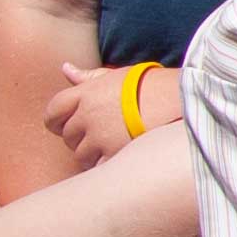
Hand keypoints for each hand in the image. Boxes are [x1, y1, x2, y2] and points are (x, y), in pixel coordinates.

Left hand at [42, 62, 175, 167]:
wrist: (183, 100)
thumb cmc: (153, 85)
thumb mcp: (118, 76)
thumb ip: (89, 77)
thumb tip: (65, 68)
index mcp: (86, 93)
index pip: (53, 111)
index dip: (57, 121)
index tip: (67, 125)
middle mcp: (87, 115)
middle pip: (68, 136)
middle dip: (81, 139)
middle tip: (102, 136)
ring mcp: (99, 136)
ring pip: (81, 155)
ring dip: (93, 155)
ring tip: (114, 148)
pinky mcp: (114, 153)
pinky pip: (98, 167)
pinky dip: (106, 166)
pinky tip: (120, 158)